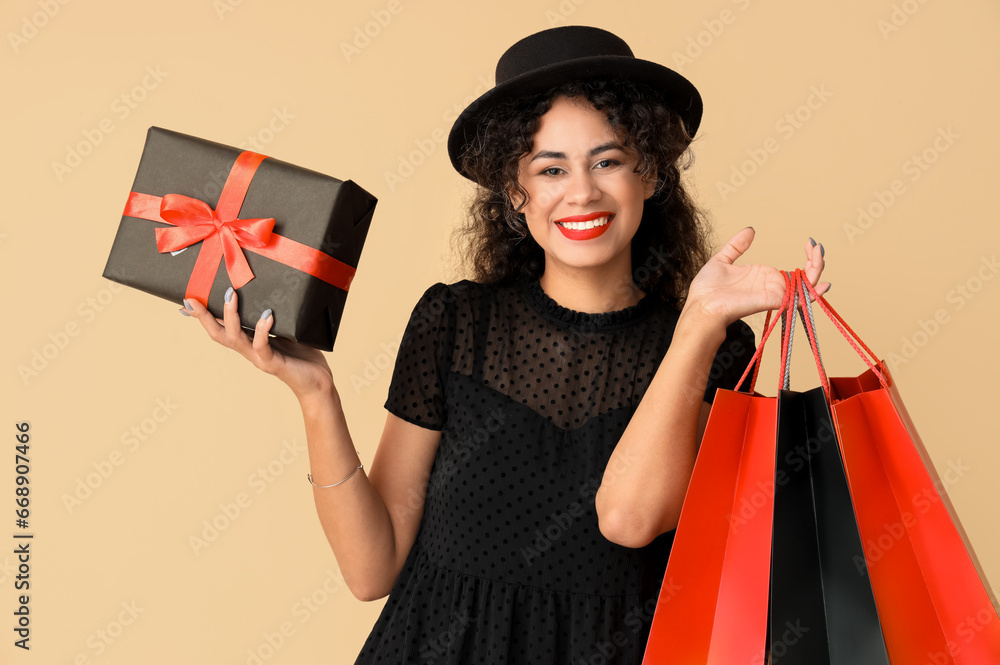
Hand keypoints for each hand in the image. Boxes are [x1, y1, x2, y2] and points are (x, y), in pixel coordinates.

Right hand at [181, 288, 335, 400]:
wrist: (317, 382)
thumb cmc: (301, 354)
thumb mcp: (284, 331)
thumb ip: (271, 318)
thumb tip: (267, 294)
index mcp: (248, 342)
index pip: (219, 327)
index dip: (201, 316)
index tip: (186, 300)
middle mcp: (248, 350)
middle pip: (218, 334)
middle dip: (204, 317)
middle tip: (194, 297)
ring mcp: (259, 358)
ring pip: (235, 338)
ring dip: (231, 316)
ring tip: (231, 296)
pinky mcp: (274, 363)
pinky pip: (263, 346)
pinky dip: (263, 330)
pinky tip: (267, 316)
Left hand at [684, 227, 829, 327]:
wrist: (700, 306)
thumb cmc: (707, 290)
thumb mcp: (722, 260)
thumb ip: (737, 246)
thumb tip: (749, 230)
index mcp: (764, 277)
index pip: (795, 271)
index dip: (807, 257)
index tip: (809, 241)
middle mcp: (773, 286)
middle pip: (806, 277)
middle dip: (817, 261)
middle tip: (816, 245)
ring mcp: (774, 293)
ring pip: (807, 286)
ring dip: (817, 269)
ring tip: (818, 252)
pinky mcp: (773, 300)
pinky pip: (799, 299)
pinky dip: (813, 293)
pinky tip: (824, 283)